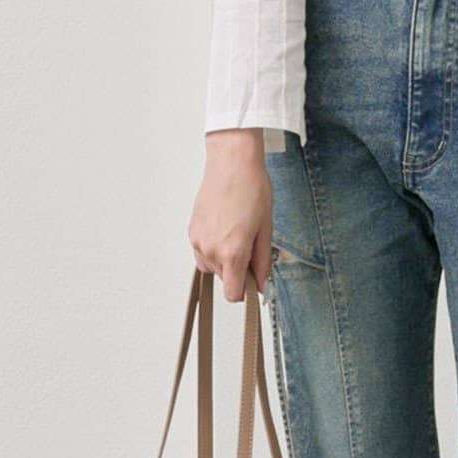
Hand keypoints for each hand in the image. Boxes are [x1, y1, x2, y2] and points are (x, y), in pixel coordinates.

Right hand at [189, 129, 272, 302]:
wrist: (232, 163)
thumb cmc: (252, 189)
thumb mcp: (266, 228)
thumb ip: (262, 262)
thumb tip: (261, 284)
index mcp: (232, 252)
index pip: (233, 294)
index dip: (245, 289)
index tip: (253, 278)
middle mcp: (211, 250)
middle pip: (224, 280)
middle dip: (238, 269)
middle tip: (250, 244)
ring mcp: (198, 241)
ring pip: (212, 267)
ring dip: (224, 260)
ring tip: (236, 233)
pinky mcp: (192, 231)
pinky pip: (202, 252)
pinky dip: (213, 248)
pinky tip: (225, 227)